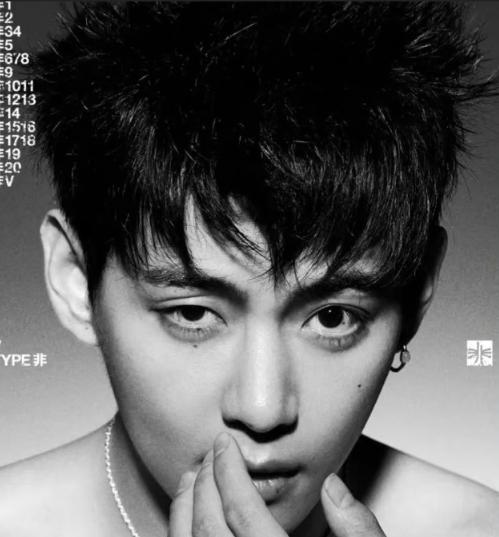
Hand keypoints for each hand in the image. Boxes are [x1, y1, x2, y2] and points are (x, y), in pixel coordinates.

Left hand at [169, 432, 386, 536]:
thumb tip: (333, 486)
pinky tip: (188, 523)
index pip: (243, 513)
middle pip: (210, 529)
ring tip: (191, 478)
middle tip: (211, 453)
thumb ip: (357, 530)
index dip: (229, 471)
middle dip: (206, 483)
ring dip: (185, 510)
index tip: (225, 445)